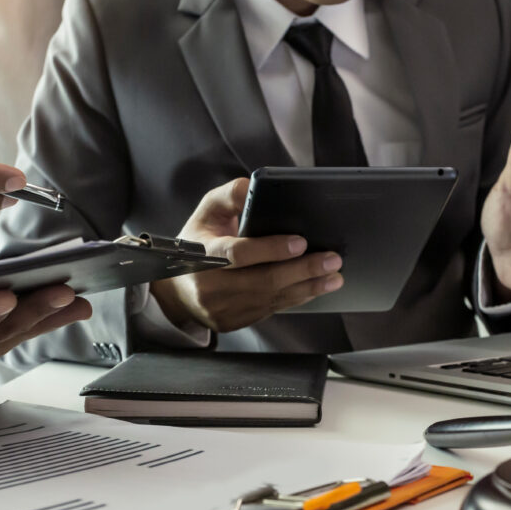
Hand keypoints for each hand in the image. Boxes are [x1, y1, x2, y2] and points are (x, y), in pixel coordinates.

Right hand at [149, 178, 343, 332]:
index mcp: (200, 254)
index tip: (301, 241)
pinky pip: (271, 310)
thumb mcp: (206, 211)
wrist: (177, 288)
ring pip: (271, 299)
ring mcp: (221, 309)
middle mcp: (210, 286)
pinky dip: (296, 298)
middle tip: (332, 259)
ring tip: (334, 275)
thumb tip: (255, 187)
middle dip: (303, 270)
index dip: (271, 249)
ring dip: (308, 287)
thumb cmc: (197, 242)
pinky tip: (315, 287)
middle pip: (263, 281)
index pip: (238, 254)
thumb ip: (230, 195)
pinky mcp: (232, 322)